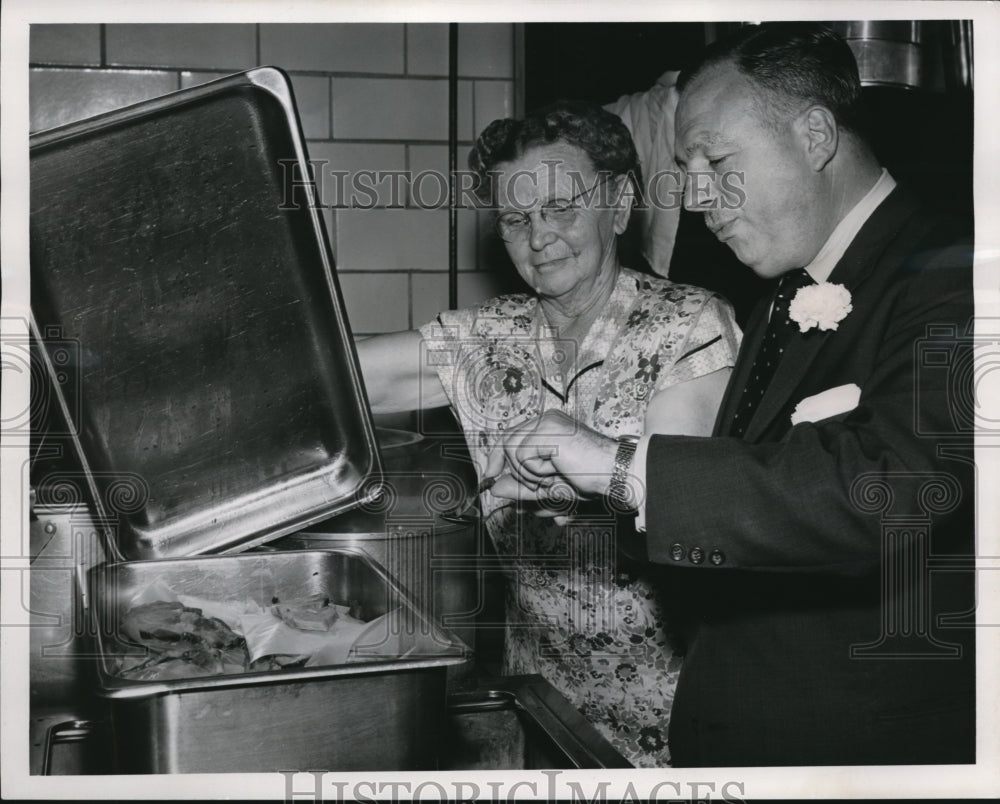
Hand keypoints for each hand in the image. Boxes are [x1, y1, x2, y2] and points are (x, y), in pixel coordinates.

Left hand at [484, 410, 618, 500]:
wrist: (615, 474)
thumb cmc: (591, 478)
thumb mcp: (549, 486)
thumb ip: (521, 487)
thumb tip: (494, 488)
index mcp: (548, 427)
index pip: (510, 438)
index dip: (497, 458)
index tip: (490, 477)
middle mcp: (545, 419)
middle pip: (507, 444)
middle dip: (519, 473)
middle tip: (546, 484)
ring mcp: (546, 422)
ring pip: (513, 451)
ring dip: (531, 475)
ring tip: (556, 477)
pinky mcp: (546, 431)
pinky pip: (522, 456)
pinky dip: (537, 471)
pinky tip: (559, 470)